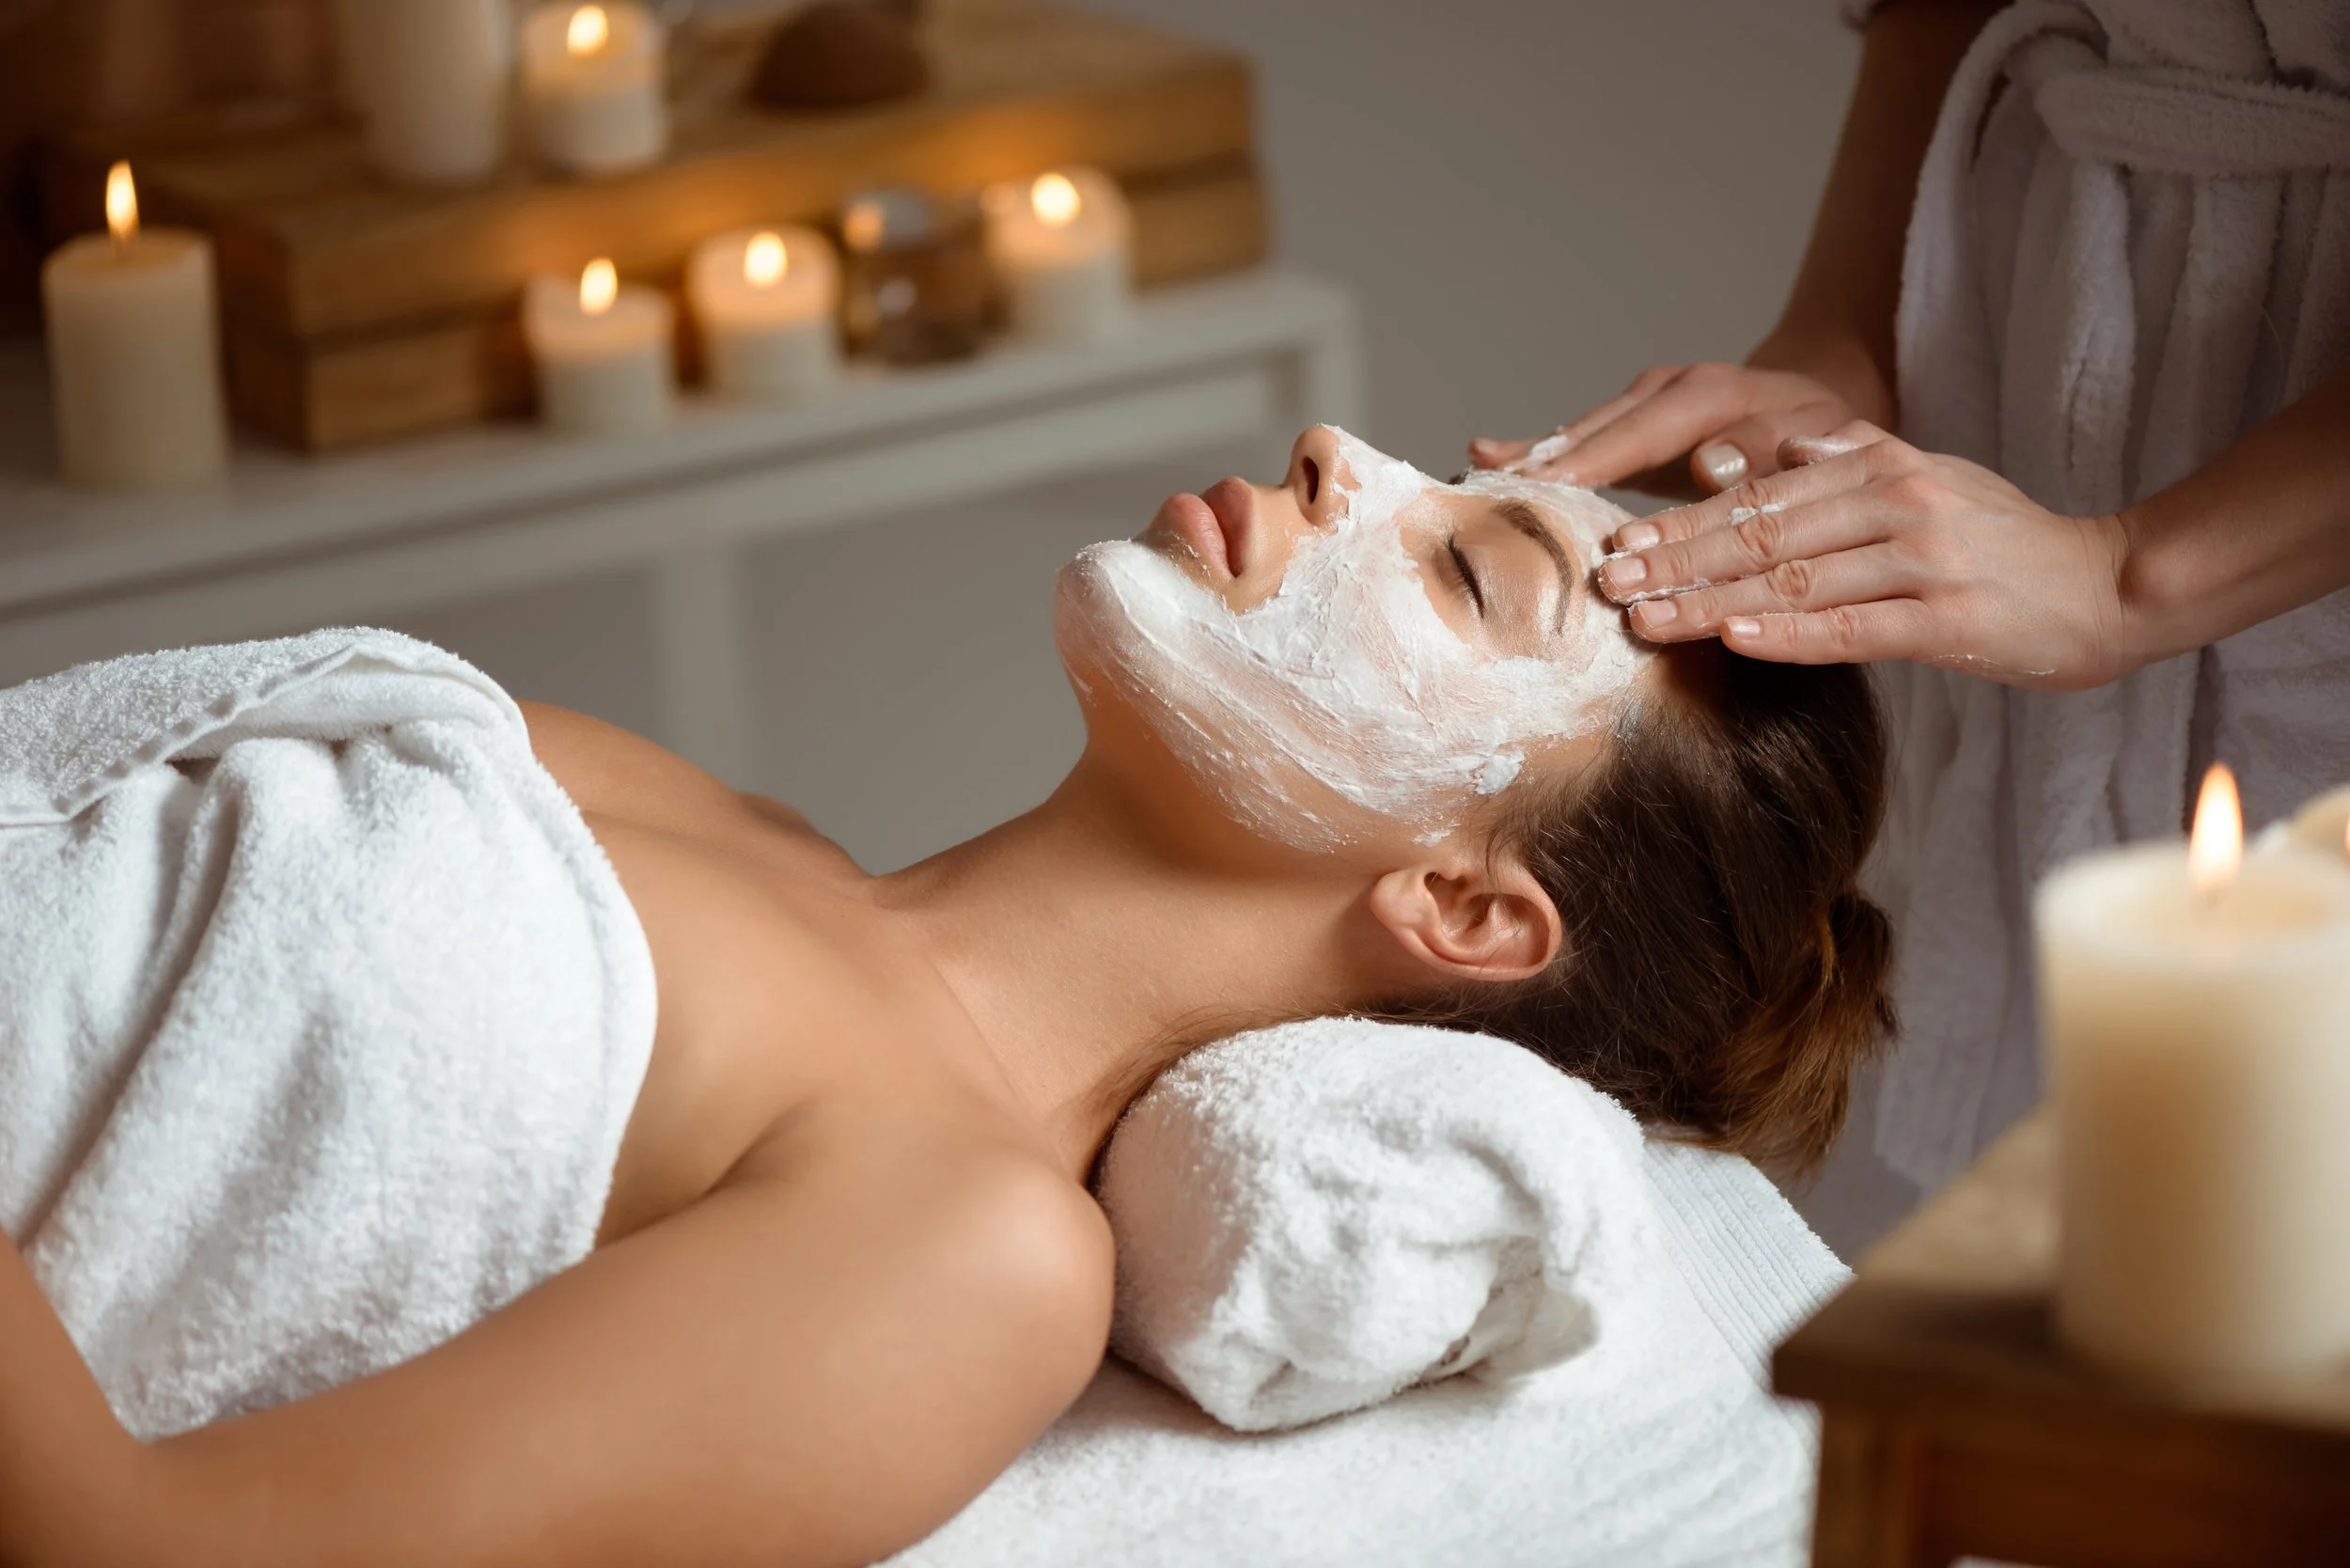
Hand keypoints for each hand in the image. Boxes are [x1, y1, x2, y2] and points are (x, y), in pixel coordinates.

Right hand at [1468, 337, 1892, 499]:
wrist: (1820, 403)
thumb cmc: (1822, 435)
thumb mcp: (1819, 441)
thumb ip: (1765, 449)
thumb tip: (1706, 463)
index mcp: (1711, 394)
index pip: (1640, 432)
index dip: (1592, 460)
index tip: (1545, 484)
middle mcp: (1668, 389)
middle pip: (1596, 429)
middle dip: (1546, 460)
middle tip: (1491, 488)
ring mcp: (1643, 401)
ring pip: (1580, 430)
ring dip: (1532, 456)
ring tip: (1478, 474)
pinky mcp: (1630, 421)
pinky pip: (1580, 437)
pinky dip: (1537, 450)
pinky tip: (1486, 453)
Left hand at [1591, 423, 2134, 689]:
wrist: (2106, 586)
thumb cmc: (2001, 542)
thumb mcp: (1927, 479)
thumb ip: (1850, 460)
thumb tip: (1771, 449)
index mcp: (1880, 465)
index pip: (1759, 495)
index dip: (1684, 522)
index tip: (1620, 544)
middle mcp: (1897, 503)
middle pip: (1763, 536)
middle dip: (1676, 560)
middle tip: (1608, 584)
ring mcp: (1923, 562)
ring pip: (1794, 583)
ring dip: (1710, 602)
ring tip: (1645, 621)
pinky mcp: (1948, 619)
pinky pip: (1850, 629)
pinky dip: (1786, 635)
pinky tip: (1732, 639)